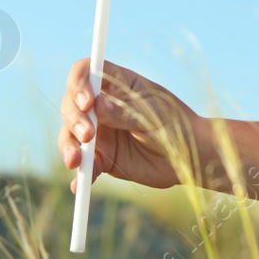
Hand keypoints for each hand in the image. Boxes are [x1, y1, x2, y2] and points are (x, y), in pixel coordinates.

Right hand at [57, 58, 200, 192]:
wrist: (189, 157)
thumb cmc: (175, 125)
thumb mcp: (153, 113)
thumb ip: (124, 111)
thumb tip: (97, 105)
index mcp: (116, 84)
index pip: (86, 72)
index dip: (79, 83)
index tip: (87, 102)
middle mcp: (102, 106)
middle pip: (72, 104)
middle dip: (73, 118)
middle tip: (87, 134)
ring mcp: (100, 132)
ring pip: (70, 134)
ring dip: (68, 146)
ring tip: (76, 160)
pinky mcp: (103, 158)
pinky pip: (85, 166)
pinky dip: (79, 176)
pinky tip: (77, 186)